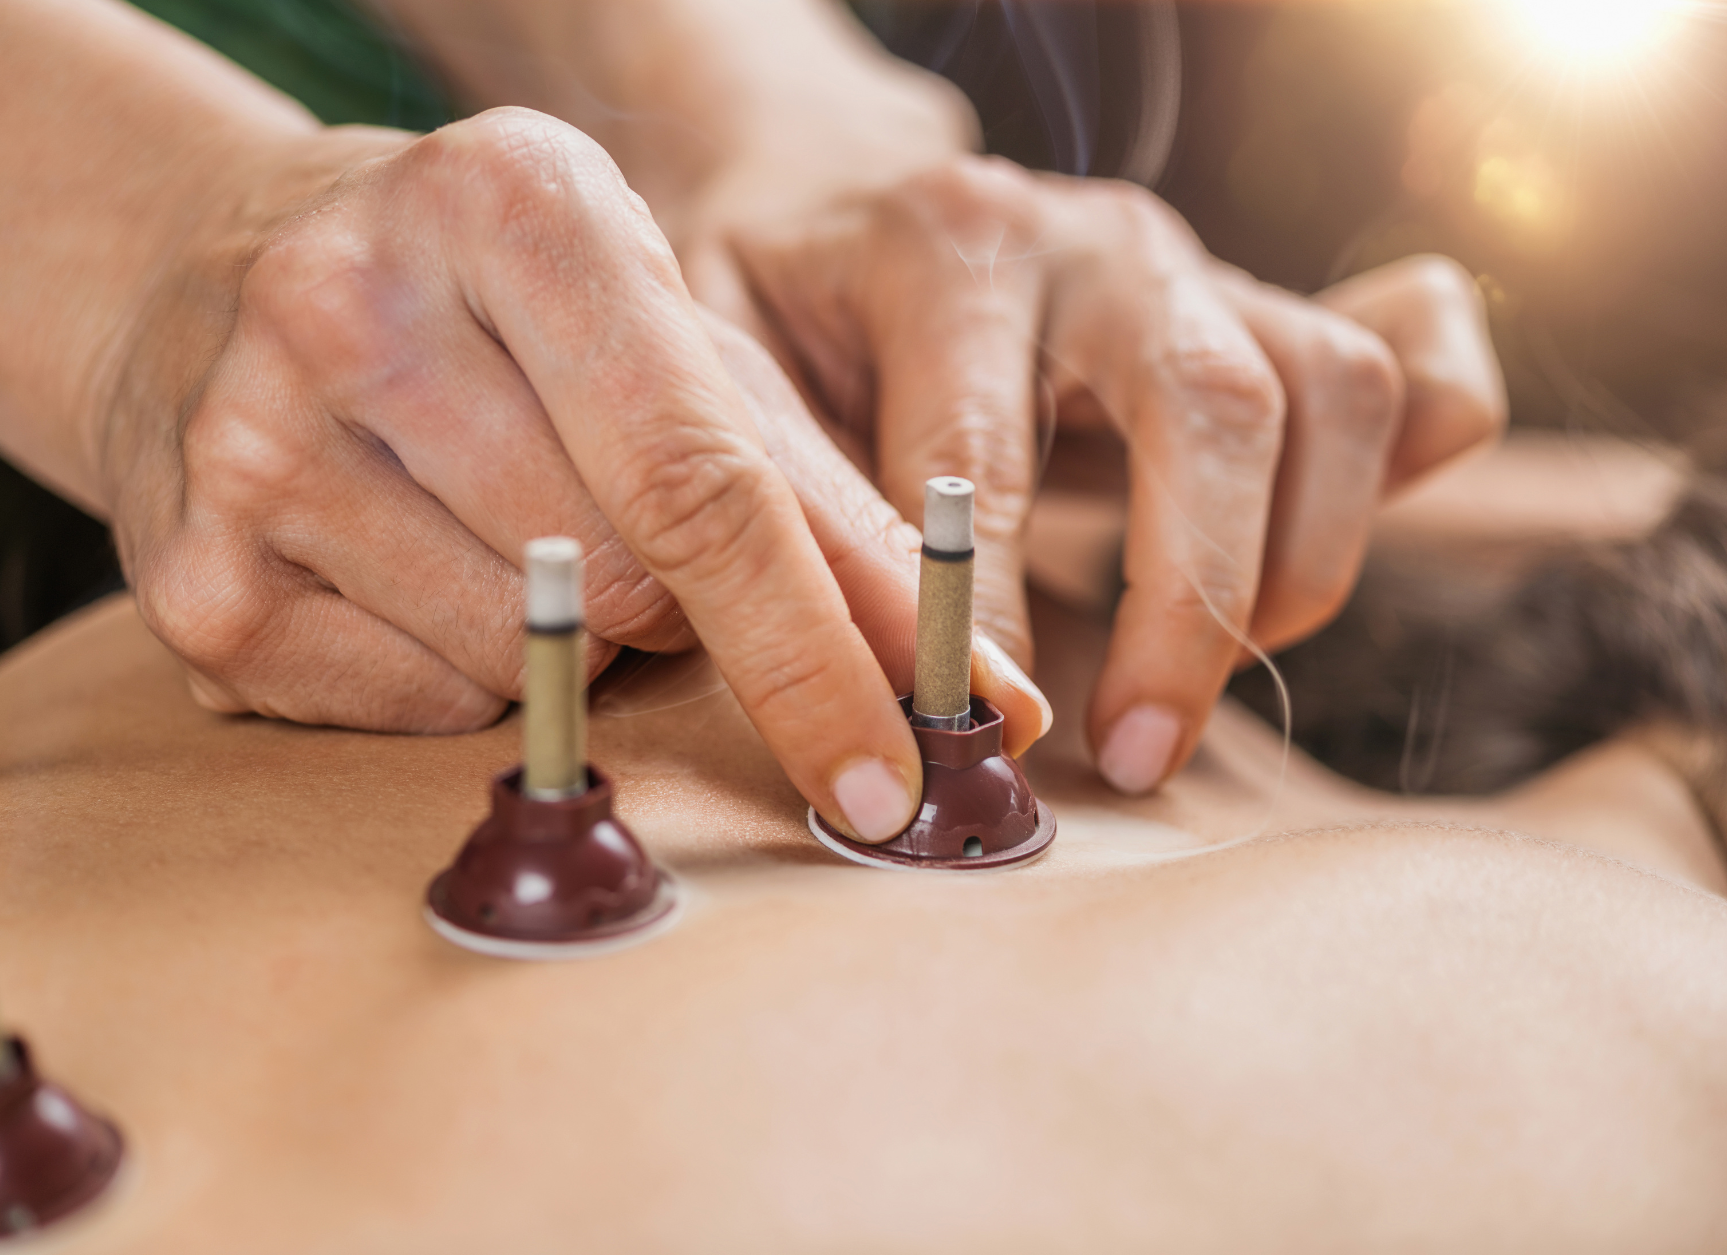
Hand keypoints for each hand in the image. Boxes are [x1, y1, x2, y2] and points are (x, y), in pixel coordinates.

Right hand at [95, 108, 1043, 843]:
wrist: (211, 282)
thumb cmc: (492, 313)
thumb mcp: (663, 335)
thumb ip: (827, 506)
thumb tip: (990, 700)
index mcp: (513, 203)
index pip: (702, 478)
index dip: (814, 649)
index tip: (895, 778)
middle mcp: (354, 301)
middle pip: (621, 584)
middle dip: (667, 604)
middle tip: (608, 522)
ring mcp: (252, 444)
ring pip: (523, 662)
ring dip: (564, 643)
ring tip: (490, 523)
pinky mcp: (192, 583)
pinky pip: (419, 710)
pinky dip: (458, 675)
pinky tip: (406, 567)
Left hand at [674, 154, 1505, 794]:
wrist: (826, 202)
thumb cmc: (771, 316)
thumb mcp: (729, 391)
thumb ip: (803, 520)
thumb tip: (909, 693)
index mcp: (944, 244)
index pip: (985, 453)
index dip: (990, 619)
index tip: (985, 738)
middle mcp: (1093, 239)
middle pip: (1212, 408)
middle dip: (1187, 606)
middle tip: (1136, 755)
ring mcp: (1195, 264)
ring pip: (1332, 393)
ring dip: (1291, 566)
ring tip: (1193, 679)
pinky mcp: (1258, 305)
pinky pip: (1405, 370)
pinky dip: (1396, 483)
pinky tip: (1287, 583)